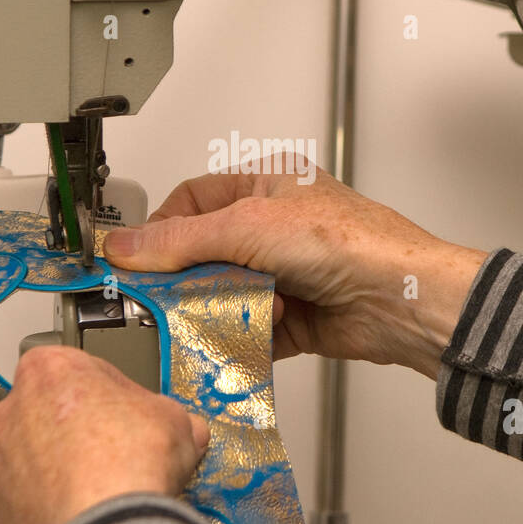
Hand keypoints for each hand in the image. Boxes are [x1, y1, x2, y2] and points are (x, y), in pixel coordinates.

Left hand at [0, 345, 209, 523]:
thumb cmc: (135, 459)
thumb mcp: (174, 419)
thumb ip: (164, 416)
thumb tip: (184, 431)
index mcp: (47, 372)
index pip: (77, 371)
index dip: (107, 394)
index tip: (127, 415)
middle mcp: (8, 413)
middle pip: (42, 416)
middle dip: (71, 435)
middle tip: (109, 458)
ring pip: (26, 465)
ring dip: (53, 476)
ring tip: (93, 498)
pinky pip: (22, 511)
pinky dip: (45, 516)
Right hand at [104, 164, 487, 378]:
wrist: (398, 299)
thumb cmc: (347, 243)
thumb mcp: (247, 227)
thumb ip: (179, 240)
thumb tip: (123, 246)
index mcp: (266, 185)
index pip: (191, 202)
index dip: (161, 231)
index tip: (134, 262)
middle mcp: (273, 227)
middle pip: (203, 254)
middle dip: (188, 278)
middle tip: (165, 298)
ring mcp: (283, 273)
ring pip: (222, 295)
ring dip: (218, 309)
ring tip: (220, 314)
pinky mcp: (292, 318)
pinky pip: (246, 330)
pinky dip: (239, 338)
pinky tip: (238, 338)